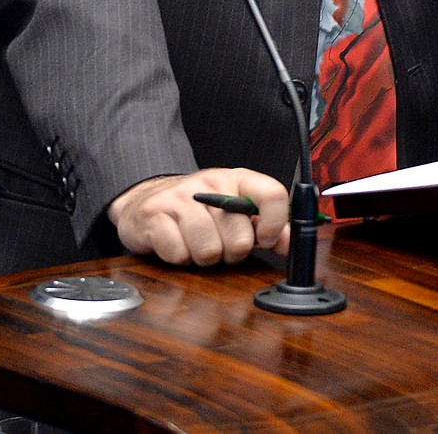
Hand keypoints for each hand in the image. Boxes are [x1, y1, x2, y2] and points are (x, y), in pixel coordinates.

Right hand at [106, 168, 289, 265]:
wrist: (148, 201)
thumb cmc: (199, 210)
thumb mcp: (236, 211)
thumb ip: (266, 227)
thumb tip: (289, 242)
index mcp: (236, 179)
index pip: (271, 194)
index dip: (274, 224)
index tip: (265, 239)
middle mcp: (210, 184)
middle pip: (240, 239)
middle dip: (231, 252)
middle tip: (220, 242)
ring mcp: (179, 198)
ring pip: (209, 251)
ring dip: (204, 258)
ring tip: (197, 244)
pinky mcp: (154, 215)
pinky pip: (179, 255)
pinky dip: (180, 258)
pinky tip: (177, 243)